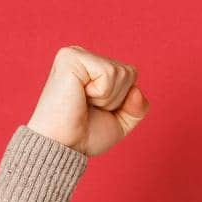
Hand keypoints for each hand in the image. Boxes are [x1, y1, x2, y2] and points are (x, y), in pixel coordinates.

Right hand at [27, 45, 149, 157]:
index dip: (122, 101)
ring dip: (107, 98)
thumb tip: (137, 90)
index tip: (97, 110)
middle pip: (129, 72)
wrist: (63, 147)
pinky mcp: (70, 57)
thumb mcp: (120, 122)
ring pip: (120, 72)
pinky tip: (80, 96)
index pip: (131, 76)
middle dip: (116, 99)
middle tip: (89, 107)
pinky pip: (109, 72)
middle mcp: (84, 56)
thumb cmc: (85, 136)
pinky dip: (101, 93)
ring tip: (83, 103)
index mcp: (93, 68)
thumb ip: (138, 107)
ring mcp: (76, 54)